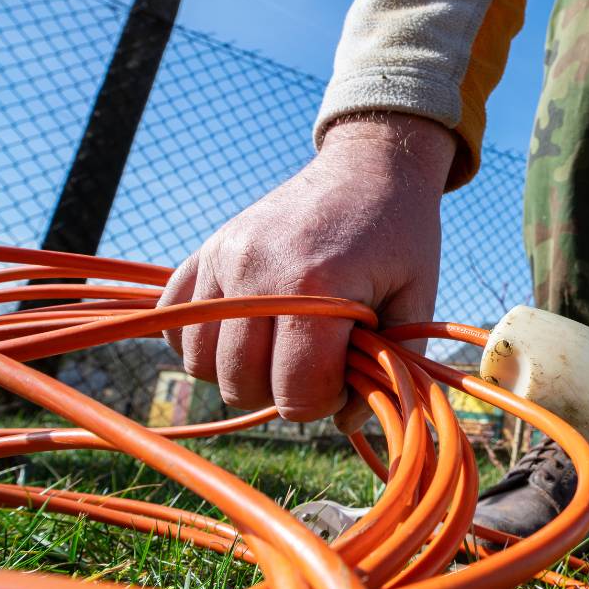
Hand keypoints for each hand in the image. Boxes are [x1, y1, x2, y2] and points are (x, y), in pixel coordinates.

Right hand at [159, 113, 455, 432]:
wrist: (370, 166)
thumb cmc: (402, 236)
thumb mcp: (416, 300)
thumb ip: (389, 368)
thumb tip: (344, 422)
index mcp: (318, 286)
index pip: (296, 392)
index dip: (325, 401)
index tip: (348, 375)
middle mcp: (259, 271)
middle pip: (240, 383)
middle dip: (282, 391)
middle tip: (318, 361)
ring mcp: (224, 257)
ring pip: (198, 361)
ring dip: (239, 371)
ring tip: (282, 346)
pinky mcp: (206, 249)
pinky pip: (172, 320)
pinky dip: (200, 339)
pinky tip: (244, 330)